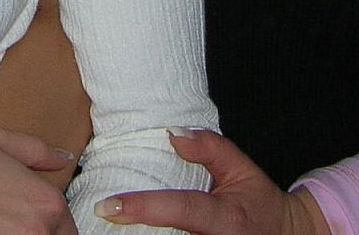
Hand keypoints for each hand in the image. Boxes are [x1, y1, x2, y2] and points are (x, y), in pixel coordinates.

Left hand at [94, 129, 329, 234]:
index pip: (180, 209)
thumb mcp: (242, 169)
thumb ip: (210, 148)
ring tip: (108, 227)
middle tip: (99, 218)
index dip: (143, 207)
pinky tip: (133, 233)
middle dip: (132, 233)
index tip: (108, 206)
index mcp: (224, 218)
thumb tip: (173, 134)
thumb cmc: (259, 204)